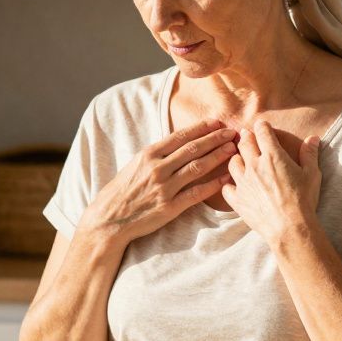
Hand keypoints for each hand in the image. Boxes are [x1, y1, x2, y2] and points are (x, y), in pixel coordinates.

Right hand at [78, 118, 238, 243]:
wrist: (109, 218)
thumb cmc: (121, 191)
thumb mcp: (135, 165)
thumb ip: (156, 155)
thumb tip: (177, 144)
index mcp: (148, 154)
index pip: (180, 136)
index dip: (201, 128)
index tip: (217, 122)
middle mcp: (157, 168)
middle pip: (193, 149)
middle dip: (215, 138)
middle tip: (232, 132)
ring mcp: (164, 188)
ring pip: (197, 167)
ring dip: (217, 156)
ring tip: (232, 150)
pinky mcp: (170, 207)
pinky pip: (196, 193)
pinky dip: (213, 185)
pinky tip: (225, 179)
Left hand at [222, 119, 322, 246]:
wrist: (289, 227)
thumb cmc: (303, 200)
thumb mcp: (311, 174)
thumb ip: (309, 154)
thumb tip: (312, 138)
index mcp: (273, 156)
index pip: (263, 133)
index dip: (262, 126)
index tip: (261, 125)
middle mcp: (254, 165)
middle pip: (245, 143)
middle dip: (246, 137)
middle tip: (246, 135)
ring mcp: (243, 182)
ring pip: (233, 162)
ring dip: (236, 157)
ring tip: (240, 158)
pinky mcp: (237, 199)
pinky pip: (226, 187)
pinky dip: (228, 184)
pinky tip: (233, 184)